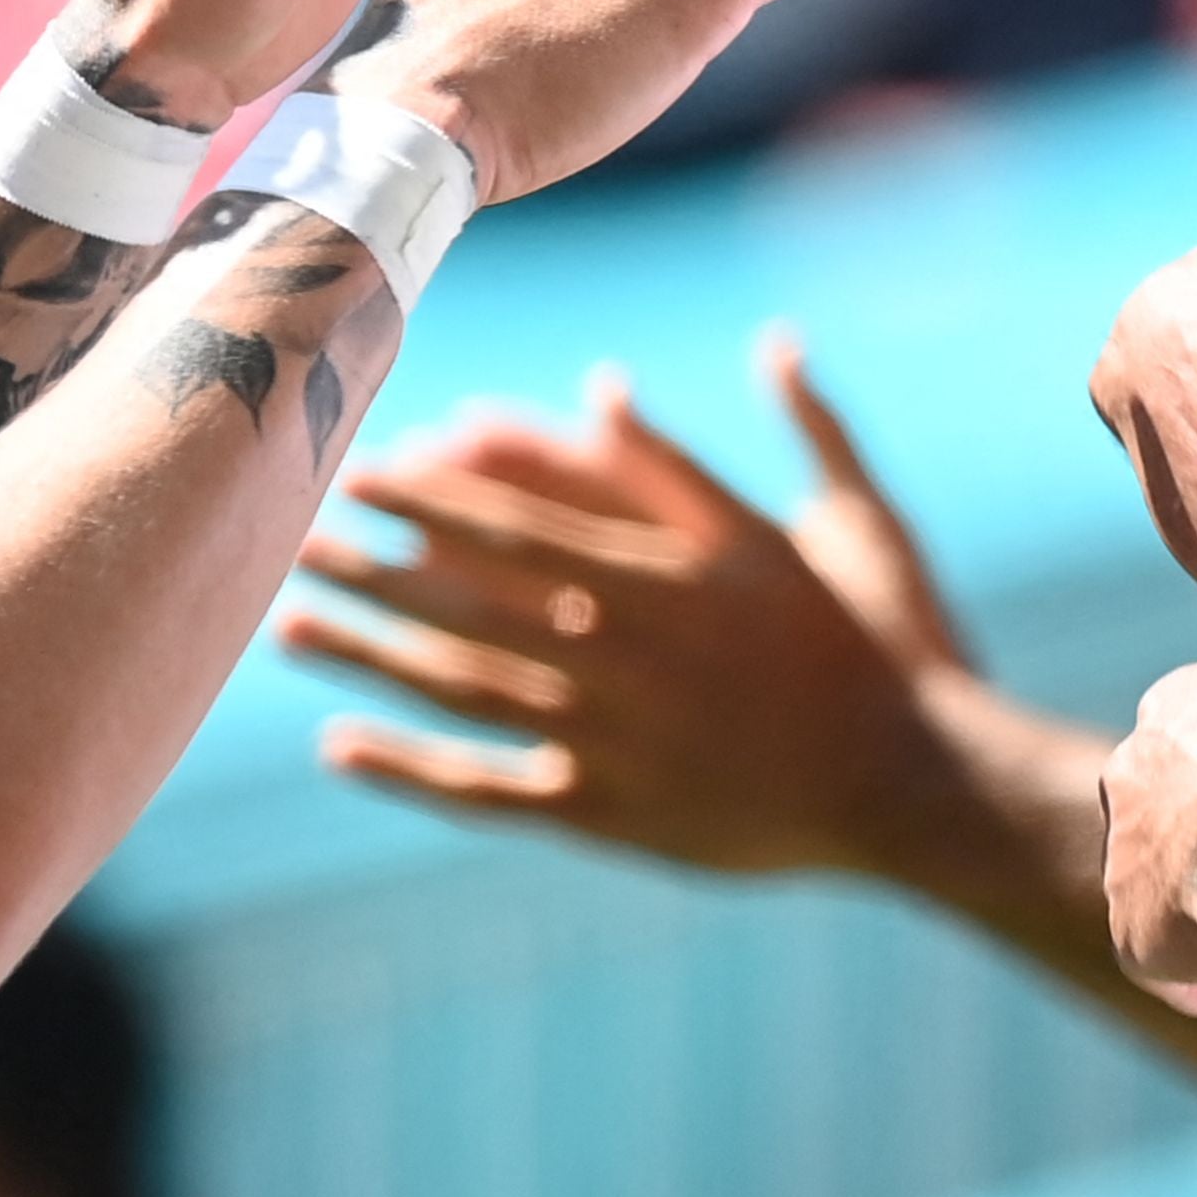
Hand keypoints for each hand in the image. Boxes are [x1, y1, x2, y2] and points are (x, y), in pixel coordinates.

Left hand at [290, 335, 976, 875]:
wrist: (910, 779)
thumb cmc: (872, 641)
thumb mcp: (810, 525)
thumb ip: (717, 453)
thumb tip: (615, 384)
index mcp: (660, 576)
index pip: (515, 526)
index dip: (429, 499)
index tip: (359, 474)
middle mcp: (617, 654)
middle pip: (462, 602)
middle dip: (370, 570)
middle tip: (285, 540)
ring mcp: (607, 739)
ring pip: (458, 691)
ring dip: (368, 657)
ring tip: (288, 628)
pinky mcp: (608, 813)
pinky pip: (488, 788)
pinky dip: (412, 769)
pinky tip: (344, 745)